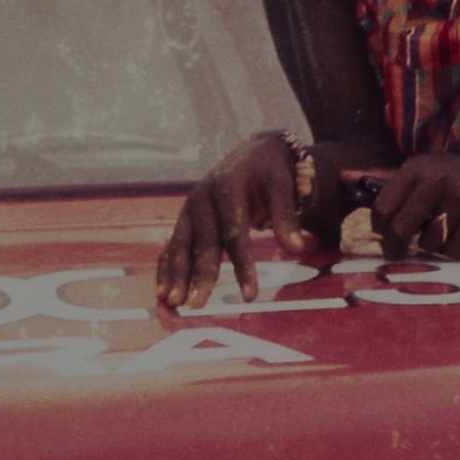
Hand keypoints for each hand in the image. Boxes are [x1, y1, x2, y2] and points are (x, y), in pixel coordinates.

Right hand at [156, 135, 309, 309]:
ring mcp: (189, 208)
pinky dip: (166, 267)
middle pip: (203, 242)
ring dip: (176, 274)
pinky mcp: (185, 218)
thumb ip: (286, 217)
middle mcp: (202, 198)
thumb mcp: (282, 186)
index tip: (249, 295)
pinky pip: (173, 245)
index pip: (235, 232)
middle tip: (198, 305)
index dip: (241, 265)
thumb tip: (296, 248)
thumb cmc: (270, 172)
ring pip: (181, 244)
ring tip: (173, 301)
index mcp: (227, 187)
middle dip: (200, 275)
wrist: (252, 154)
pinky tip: (163, 290)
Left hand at [364, 150, 459, 259]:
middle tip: (397, 252)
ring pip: (429, 242)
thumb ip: (387, 177)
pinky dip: (454, 252)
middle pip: (401, 229)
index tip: (384, 233)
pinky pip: (455, 249)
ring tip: (440, 236)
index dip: (379, 227)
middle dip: (396, 247)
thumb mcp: (426, 167)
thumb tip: (344, 178)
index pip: (382, 206)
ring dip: (432, 247)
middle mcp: (437, 180)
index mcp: (418, 167)